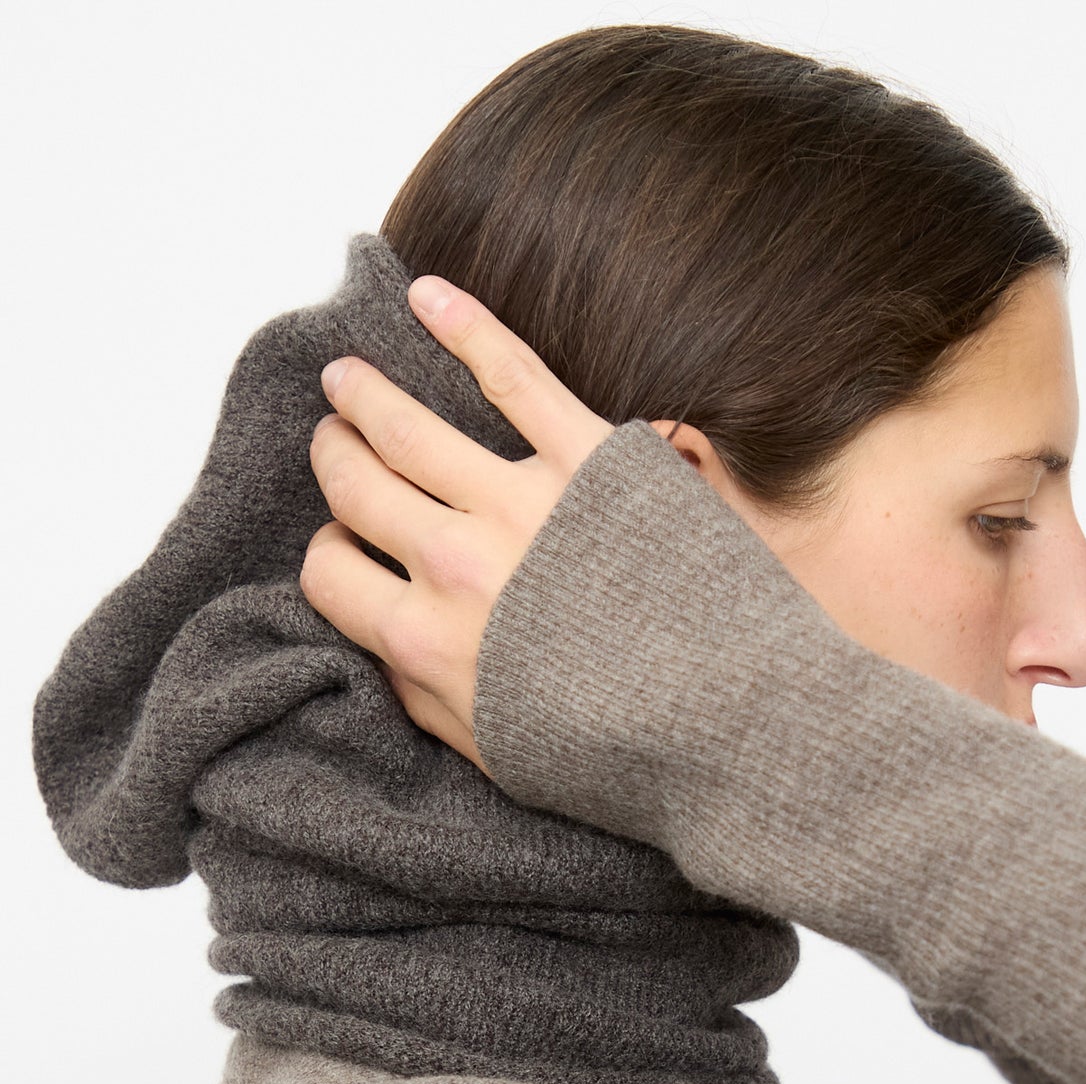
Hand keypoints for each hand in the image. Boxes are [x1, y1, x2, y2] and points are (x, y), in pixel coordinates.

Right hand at [301, 276, 615, 774]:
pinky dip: (461, 323)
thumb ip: (429, 700)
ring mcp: (522, 505)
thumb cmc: (621, 760)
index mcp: (426, 643)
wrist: (729, 729)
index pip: (329, 575)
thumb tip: (384, 652)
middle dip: (334, 458)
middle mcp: (456, 567)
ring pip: (408, 428)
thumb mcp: (500, 753)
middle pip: (357, 488)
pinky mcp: (589, 459)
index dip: (328, 556)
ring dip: (365, 394)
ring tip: (346, 376)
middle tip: (333, 437)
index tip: (344, 545)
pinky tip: (426, 294)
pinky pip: (510, 372)